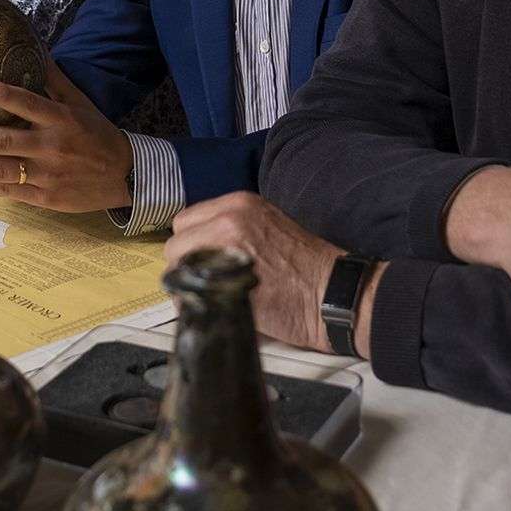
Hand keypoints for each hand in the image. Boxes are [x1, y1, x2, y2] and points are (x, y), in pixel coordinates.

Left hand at [0, 63, 133, 212]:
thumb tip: (34, 50)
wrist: (125, 176)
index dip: (4, 95)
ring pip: (0, 169)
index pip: (30, 104)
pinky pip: (7, 190)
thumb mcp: (80, 103)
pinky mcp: (44, 197)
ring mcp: (46, 175)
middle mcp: (52, 148)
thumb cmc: (97, 134)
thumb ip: (54, 80)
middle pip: (4, 142)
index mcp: (62, 120)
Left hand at [166, 193, 345, 352]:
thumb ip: (232, 227)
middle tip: (206, 280)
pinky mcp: (225, 281)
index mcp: (238, 204)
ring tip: (212, 294)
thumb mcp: (267, 225)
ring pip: (178, 267)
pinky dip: (194, 303)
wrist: (333, 291)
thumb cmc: (306, 265)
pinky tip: (215, 306)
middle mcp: (227, 220)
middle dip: (186, 262)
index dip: (192, 244)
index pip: (187, 221)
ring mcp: (225, 250)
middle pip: (177, 243)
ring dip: (188, 282)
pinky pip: (189, 293)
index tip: (203, 260)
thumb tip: (201, 245)